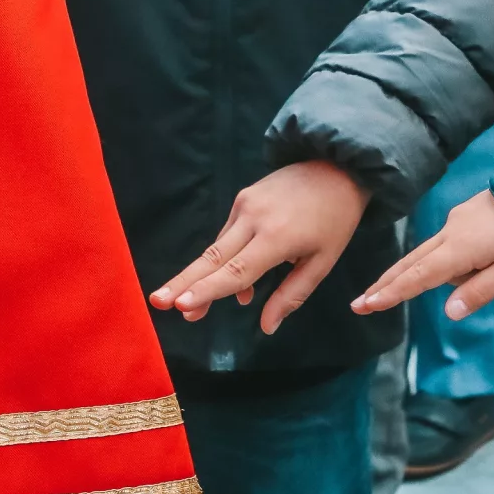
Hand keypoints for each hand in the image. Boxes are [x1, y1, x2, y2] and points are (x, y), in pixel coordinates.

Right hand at [151, 160, 369, 335]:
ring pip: (217, 247)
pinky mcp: (244, 197)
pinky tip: (236, 282)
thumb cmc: (336, 220)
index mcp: (277, 238)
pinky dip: (226, 258)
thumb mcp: (323, 262)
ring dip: (202, 277)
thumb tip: (266, 328)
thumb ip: (292, 294)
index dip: (208, 290)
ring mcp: (245, 204)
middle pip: (212, 257)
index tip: (181, 305)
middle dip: (183, 282)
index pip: (236, 270)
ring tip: (189, 307)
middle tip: (157, 302)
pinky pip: (228, 234)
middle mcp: (254, 219)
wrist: (337, 165)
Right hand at [351, 189, 493, 318]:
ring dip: (417, 273)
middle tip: (358, 304)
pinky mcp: (464, 216)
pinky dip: (443, 259)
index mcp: (460, 249)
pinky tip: (471, 261)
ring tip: (426, 282)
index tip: (367, 305)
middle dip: (384, 285)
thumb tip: (449, 313)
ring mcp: (455, 222)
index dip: (393, 293)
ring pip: (429, 254)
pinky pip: (447, 244)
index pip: (419, 277)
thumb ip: (481, 291)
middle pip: (410, 264)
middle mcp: (450, 233)